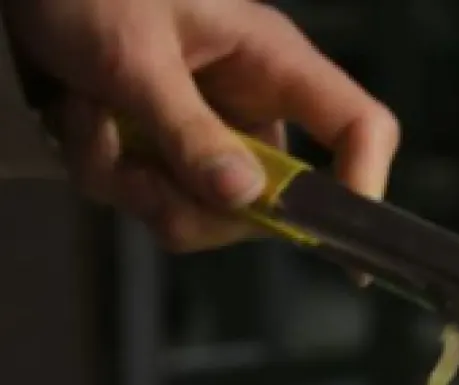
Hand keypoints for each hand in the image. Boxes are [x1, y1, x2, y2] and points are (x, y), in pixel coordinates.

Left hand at [3, 0, 398, 250]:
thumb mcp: (131, 57)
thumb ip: (187, 129)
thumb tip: (245, 198)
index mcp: (273, 64)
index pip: (360, 128)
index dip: (364, 182)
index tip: (337, 238)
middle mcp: (253, 105)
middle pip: (271, 202)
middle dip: (193, 201)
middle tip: (136, 171)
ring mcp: (211, 133)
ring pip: (204, 213)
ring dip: (132, 184)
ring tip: (88, 121)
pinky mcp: (169, 151)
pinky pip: (154, 201)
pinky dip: (106, 173)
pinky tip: (80, 119)